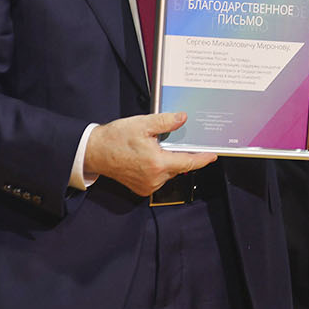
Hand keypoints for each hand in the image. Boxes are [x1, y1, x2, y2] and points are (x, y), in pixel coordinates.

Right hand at [83, 112, 216, 196]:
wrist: (95, 152)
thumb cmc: (116, 138)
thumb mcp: (142, 124)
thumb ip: (165, 122)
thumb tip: (183, 118)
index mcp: (158, 163)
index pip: (188, 163)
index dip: (203, 159)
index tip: (213, 155)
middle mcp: (155, 178)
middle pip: (179, 167)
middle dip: (180, 154)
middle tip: (174, 141)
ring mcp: (147, 186)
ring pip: (169, 172)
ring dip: (168, 161)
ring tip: (155, 147)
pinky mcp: (141, 189)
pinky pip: (158, 178)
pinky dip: (159, 168)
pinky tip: (149, 157)